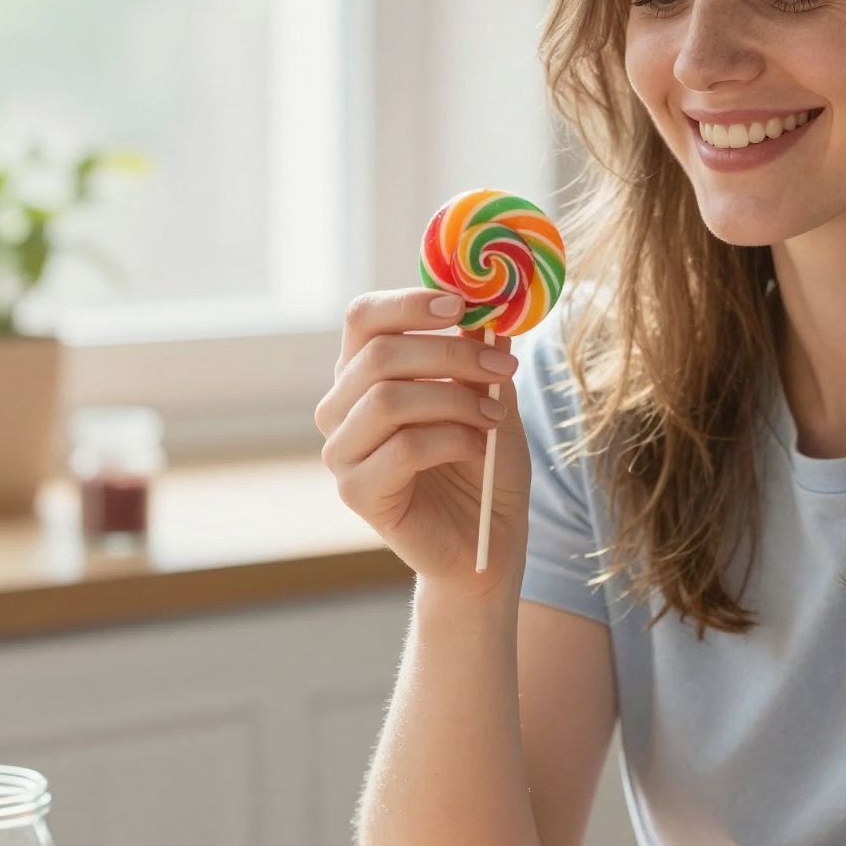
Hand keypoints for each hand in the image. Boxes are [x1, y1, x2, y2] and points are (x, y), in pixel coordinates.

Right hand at [314, 287, 531, 592]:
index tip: (462, 304)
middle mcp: (340, 409)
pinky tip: (478, 450)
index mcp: (362, 374)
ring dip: (455, 400)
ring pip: (387, 398)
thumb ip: (480, 355)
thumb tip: (488, 307)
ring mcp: (341, 452)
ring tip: (495, 417)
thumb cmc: (485, 465)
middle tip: (505, 367)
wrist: (486, 542)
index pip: (363, 318)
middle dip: (452, 354)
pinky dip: (451, 440)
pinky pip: (403, 447)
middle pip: (380, 355)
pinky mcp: (357, 492)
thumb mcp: (490, 397)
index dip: (409, 303)